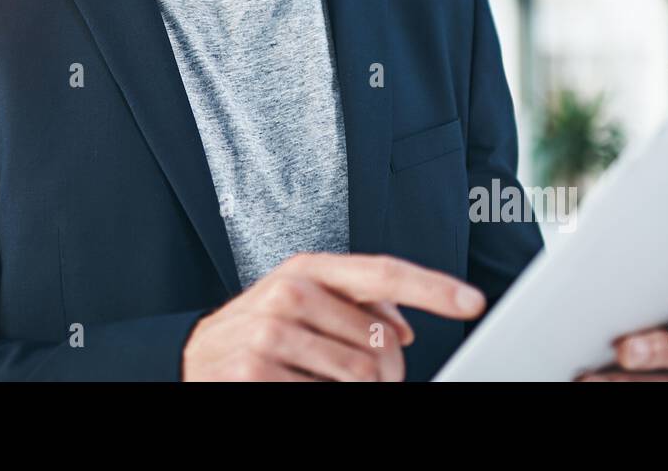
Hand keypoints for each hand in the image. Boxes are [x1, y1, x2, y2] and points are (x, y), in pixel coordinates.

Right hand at [181, 252, 486, 380]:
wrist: (194, 357)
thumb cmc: (261, 328)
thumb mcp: (303, 302)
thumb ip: (355, 305)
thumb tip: (404, 329)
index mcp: (307, 269)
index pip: (383, 272)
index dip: (432, 287)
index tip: (472, 301)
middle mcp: (290, 293)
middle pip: (381, 342)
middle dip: (387, 371)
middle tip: (369, 379)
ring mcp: (271, 333)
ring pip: (360, 375)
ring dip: (358, 391)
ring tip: (326, 381)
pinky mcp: (256, 373)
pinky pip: (324, 396)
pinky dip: (325, 398)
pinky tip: (301, 386)